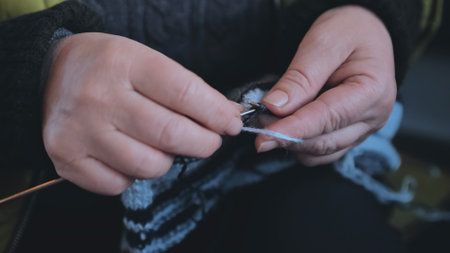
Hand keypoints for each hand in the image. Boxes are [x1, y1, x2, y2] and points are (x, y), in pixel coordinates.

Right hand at [43, 33, 241, 194]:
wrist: (52, 73)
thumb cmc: (109, 67)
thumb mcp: (146, 61)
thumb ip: (186, 89)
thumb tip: (226, 116)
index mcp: (124, 63)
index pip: (185, 93)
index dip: (216, 113)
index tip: (231, 123)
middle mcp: (99, 97)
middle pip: (170, 135)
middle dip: (204, 143)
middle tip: (210, 140)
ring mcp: (80, 130)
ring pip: (149, 166)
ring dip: (168, 160)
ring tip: (161, 144)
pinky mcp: (67, 158)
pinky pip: (119, 184)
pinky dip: (134, 174)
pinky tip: (129, 154)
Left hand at [256, 6, 396, 165]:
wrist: (364, 32)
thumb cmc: (348, 31)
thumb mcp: (324, 42)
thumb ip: (301, 77)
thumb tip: (274, 107)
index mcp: (372, 91)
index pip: (326, 119)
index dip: (291, 131)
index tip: (262, 138)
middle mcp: (372, 118)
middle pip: (322, 141)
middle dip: (285, 135)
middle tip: (254, 121)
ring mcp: (362, 130)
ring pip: (319, 153)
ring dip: (289, 142)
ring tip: (268, 119)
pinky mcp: (349, 135)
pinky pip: (320, 152)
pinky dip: (298, 143)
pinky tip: (284, 125)